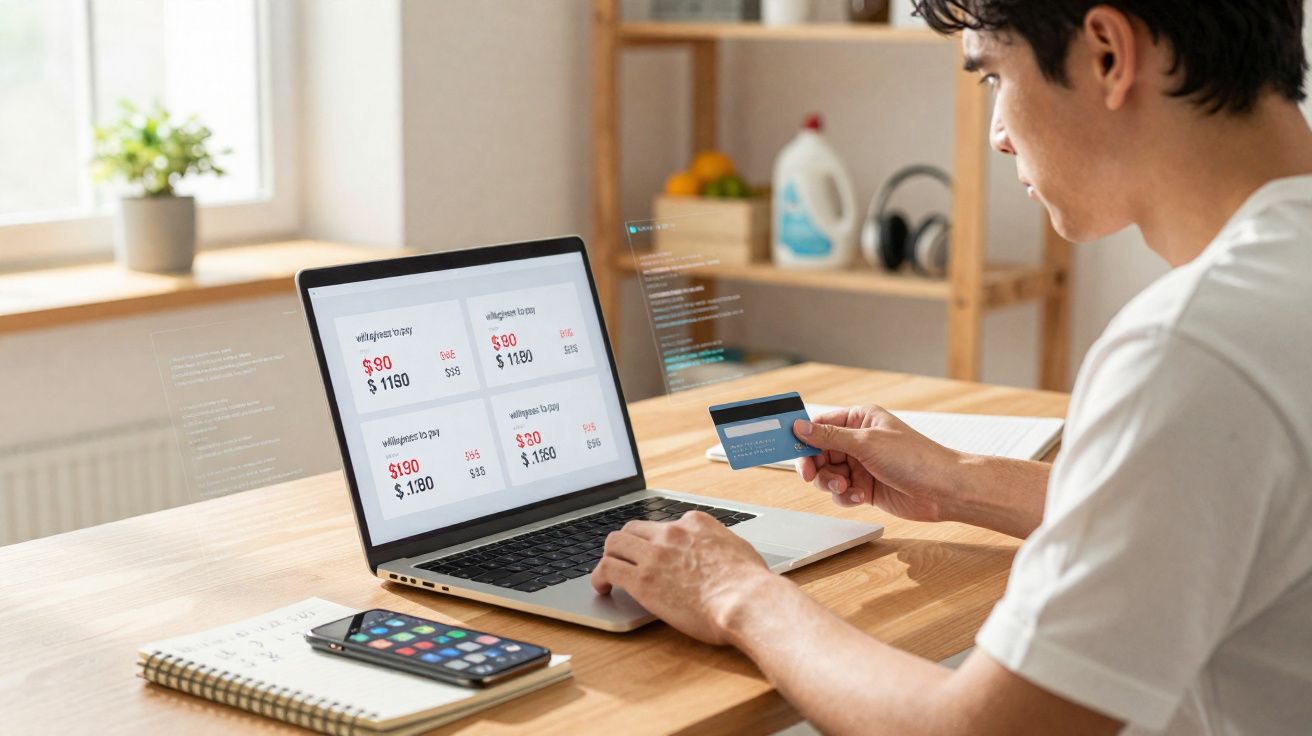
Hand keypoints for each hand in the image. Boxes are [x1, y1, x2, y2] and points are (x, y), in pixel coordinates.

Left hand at [591, 511, 774, 644]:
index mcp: (695, 523)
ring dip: (608, 556)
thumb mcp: (738, 550)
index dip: (655, 540)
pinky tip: (602, 587)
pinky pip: (608, 568)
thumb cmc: (750, 584)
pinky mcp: (642, 579)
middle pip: (633, 528)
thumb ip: (720, 546)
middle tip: (624, 560)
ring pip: (614, 543)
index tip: (653, 553)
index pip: (663, 524)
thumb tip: (721, 553)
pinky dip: (600, 576)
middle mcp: (671, 532)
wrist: (746, 602)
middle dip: (626, 543)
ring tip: (607, 572)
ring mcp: (655, 554)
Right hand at [793, 406, 962, 522]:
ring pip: (828, 474)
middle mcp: (858, 441)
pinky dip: (846, 496)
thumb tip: (800, 427)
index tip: (789, 447)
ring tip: (845, 487)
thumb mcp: (866, 443)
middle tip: (810, 476)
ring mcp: (862, 465)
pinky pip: (842, 492)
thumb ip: (829, 436)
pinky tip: (861, 497)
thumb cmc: (915, 458)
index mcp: (859, 420)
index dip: (803, 436)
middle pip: (819, 452)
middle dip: (816, 466)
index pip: (820, 424)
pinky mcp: (866, 486)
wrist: (943, 491)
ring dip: (831, 483)